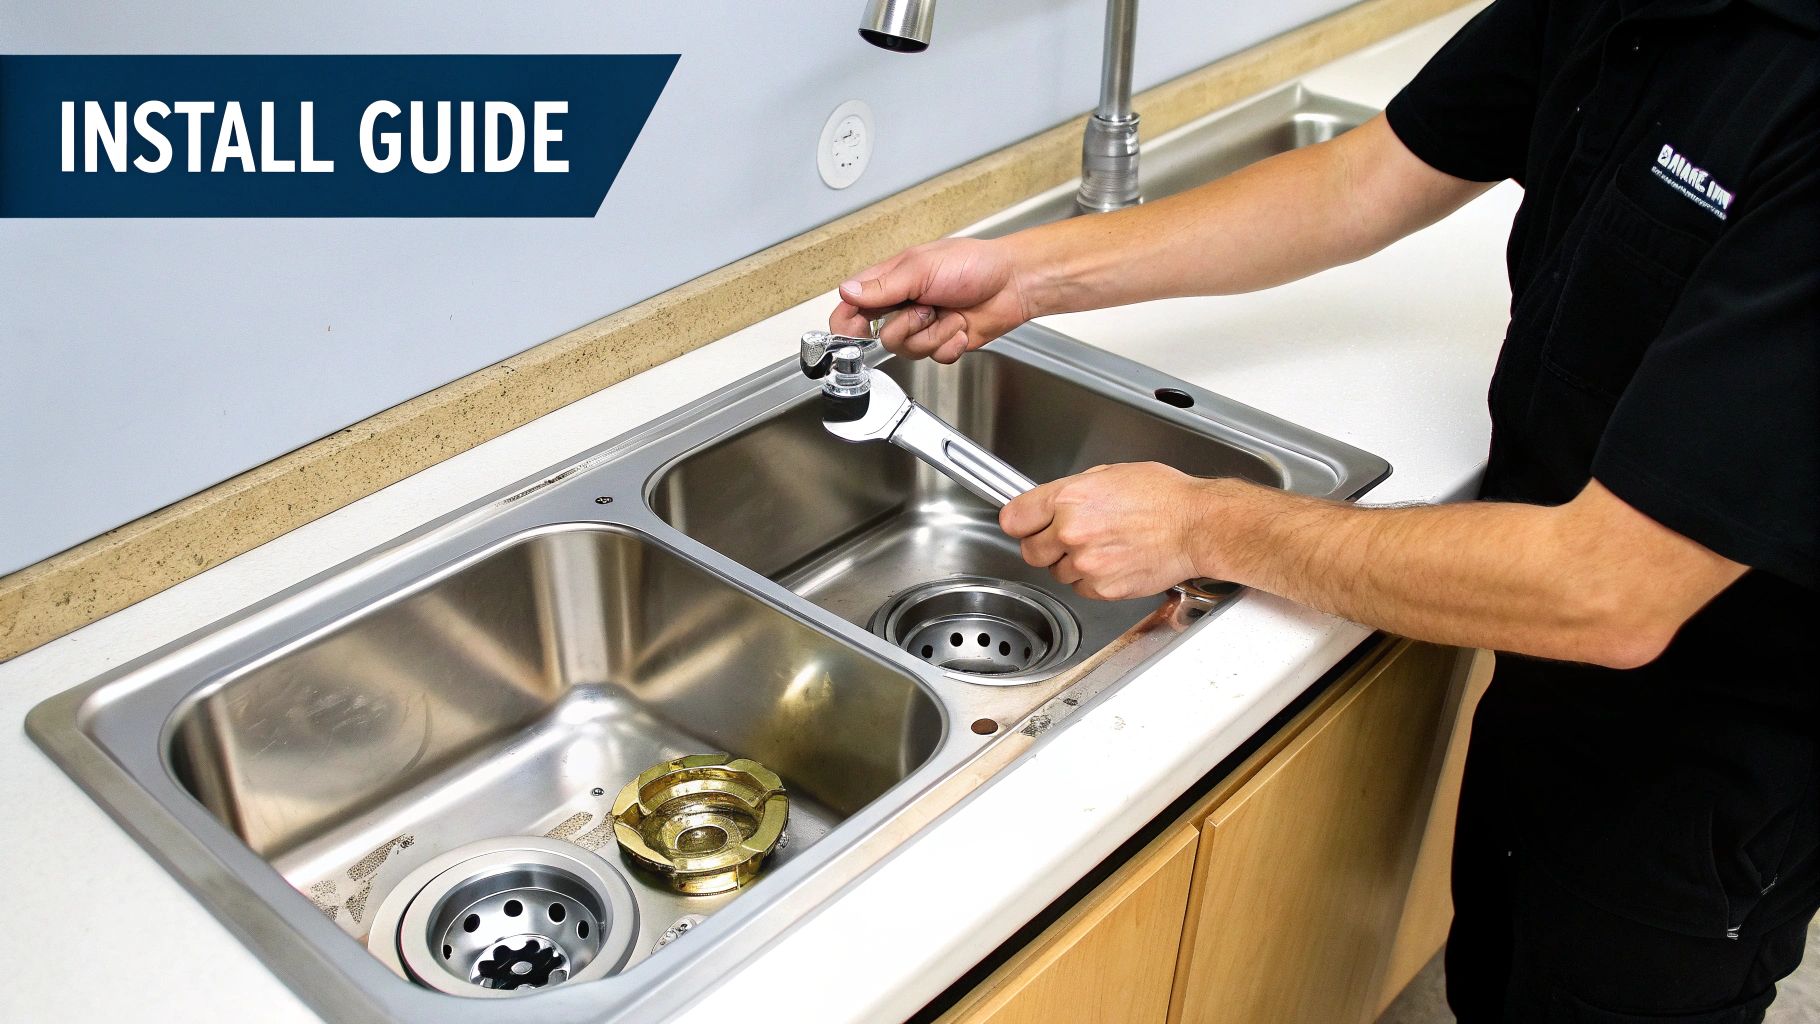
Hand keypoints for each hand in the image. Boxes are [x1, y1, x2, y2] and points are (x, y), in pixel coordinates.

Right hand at [829, 237, 1039, 362]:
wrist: (1013, 283)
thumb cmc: (974, 264)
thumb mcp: (921, 269)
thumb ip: (882, 286)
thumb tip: (847, 292)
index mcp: (892, 281)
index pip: (853, 306)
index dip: (846, 322)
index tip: (850, 332)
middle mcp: (904, 305)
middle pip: (879, 336)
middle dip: (905, 326)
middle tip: (925, 309)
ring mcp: (924, 326)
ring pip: (906, 350)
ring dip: (933, 334)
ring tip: (950, 315)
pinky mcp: (942, 343)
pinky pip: (933, 358)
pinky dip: (950, 344)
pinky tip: (961, 327)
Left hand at [999, 463, 1215, 600]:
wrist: (1196, 526)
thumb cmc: (1163, 497)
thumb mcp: (1110, 475)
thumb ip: (1073, 491)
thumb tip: (1050, 504)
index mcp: (1069, 499)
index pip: (1014, 519)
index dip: (1020, 522)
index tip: (1025, 524)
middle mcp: (1072, 532)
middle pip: (1031, 551)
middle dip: (1046, 545)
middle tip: (1069, 537)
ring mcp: (1086, 564)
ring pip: (1057, 573)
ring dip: (1071, 563)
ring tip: (1103, 547)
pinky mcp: (1103, 588)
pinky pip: (1081, 589)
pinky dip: (1092, 580)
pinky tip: (1114, 562)